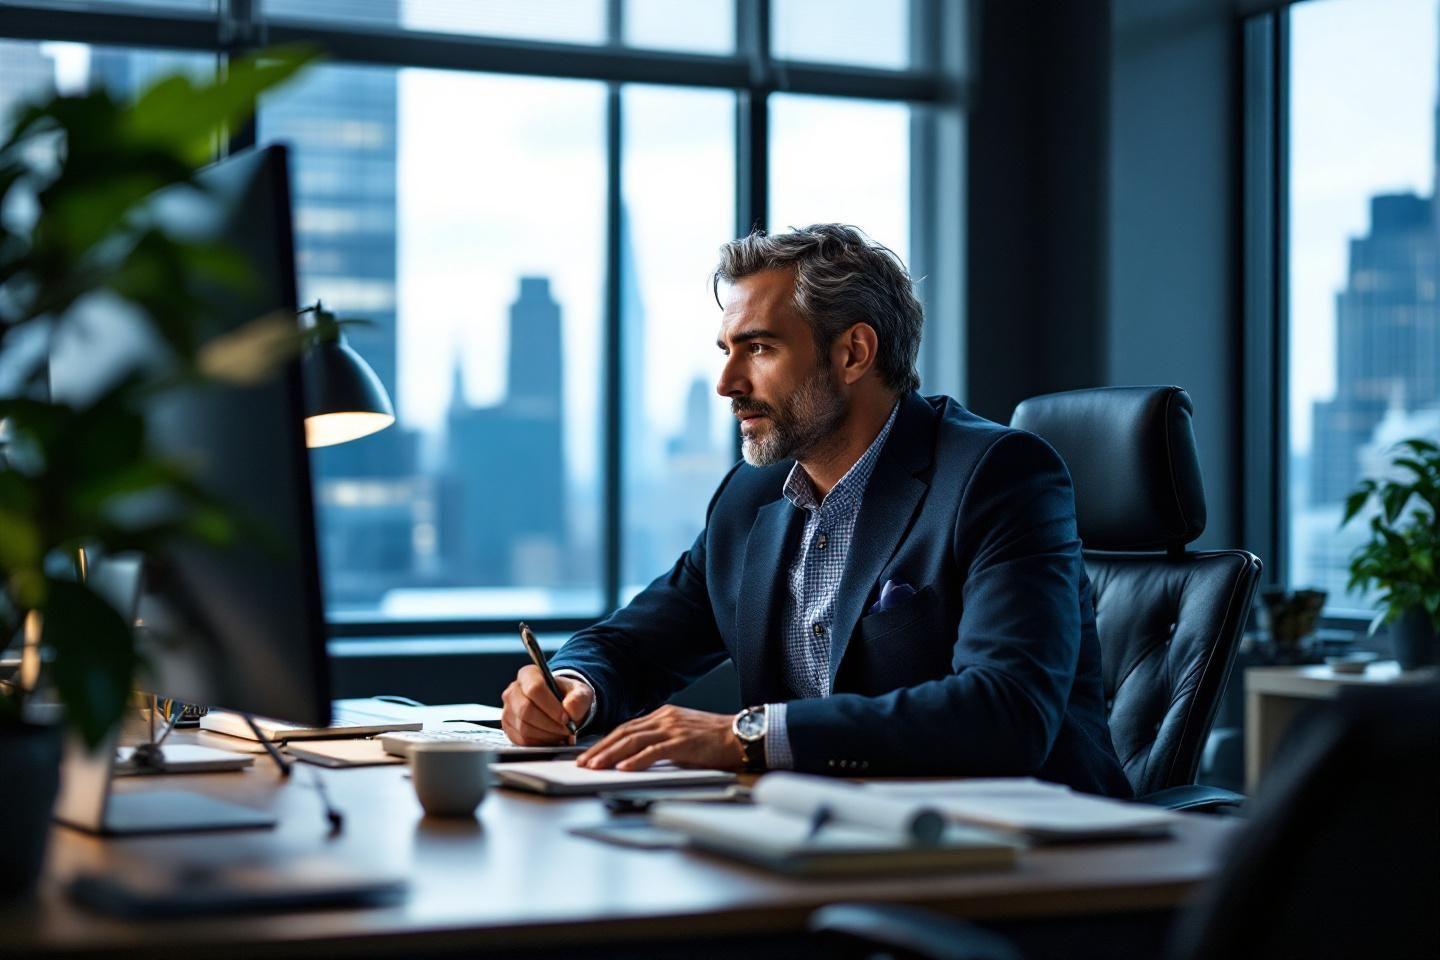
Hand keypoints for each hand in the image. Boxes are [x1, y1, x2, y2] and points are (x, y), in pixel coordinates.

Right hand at [500, 666, 592, 745]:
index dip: (551, 706)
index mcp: (528, 674)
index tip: (566, 718)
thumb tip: (569, 710)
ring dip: (547, 735)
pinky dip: (540, 743)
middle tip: (566, 730)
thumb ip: (578, 698)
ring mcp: (508, 710)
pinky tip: (552, 739)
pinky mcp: (508, 728)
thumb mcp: (580, 692)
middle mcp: (513, 691)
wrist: (560, 707)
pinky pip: (522, 740)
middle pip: (526, 710)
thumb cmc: (568, 696)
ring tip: (561, 734)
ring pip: (524, 728)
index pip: (534, 688)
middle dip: (550, 724)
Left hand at [577, 705, 744, 770]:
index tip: (590, 755)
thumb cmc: (714, 740)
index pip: (626, 728)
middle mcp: (664, 718)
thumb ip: (661, 743)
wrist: (741, 735)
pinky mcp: (683, 742)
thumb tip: (637, 759)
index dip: (605, 742)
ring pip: (633, 740)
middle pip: (624, 732)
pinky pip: (654, 751)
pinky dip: (636, 760)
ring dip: (611, 755)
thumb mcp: (682, 737)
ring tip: (595, 767)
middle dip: (601, 749)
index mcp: (663, 716)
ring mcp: (673, 728)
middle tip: (583, 764)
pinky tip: (623, 768)